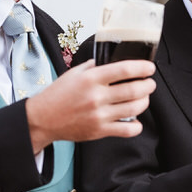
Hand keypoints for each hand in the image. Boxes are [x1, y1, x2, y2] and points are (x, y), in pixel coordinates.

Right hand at [25, 60, 156, 152]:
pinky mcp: (100, 130)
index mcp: (90, 79)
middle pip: (135, 89)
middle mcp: (96, 97)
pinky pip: (128, 129)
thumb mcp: (74, 74)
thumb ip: (94, 66)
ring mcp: (99, 115)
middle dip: (148, 85)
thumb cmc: (57, 95)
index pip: (124, 69)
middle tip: (149, 83)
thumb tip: (114, 60)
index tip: (149, 68)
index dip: (142, 68)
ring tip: (143, 98)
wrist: (42, 119)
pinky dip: (137, 125)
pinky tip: (135, 120)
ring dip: (145, 102)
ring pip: (135, 108)